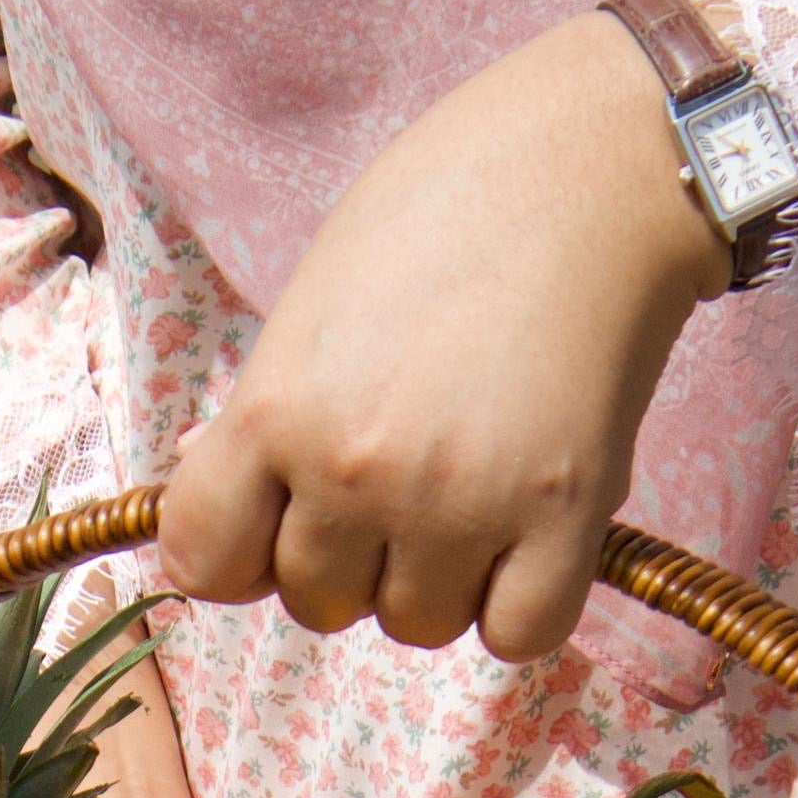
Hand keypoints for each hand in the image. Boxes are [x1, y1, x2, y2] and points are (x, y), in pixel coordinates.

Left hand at [157, 11, 729, 662]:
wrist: (593, 162)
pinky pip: (516, 635)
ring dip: (442, 577)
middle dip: (353, 558)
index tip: (282, 517)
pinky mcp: (562, 521)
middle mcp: (355, 471)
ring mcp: (461, 504)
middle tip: (406, 469)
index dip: (242, 551)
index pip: (204, 561)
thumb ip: (269, 422)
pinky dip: (521, 602)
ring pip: (417, 625)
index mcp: (277, 409)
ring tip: (477, 479)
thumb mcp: (313, 308)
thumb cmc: (443, 213)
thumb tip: (223, 514)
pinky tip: (532, 530)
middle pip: (317, 604)